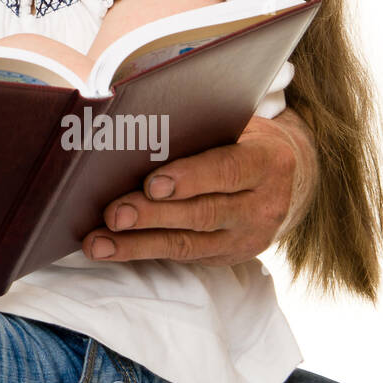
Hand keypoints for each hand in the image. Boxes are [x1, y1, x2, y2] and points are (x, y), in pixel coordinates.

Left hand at [81, 109, 309, 266]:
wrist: (285, 179)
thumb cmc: (243, 140)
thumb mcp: (236, 126)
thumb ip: (199, 129)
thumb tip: (137, 127)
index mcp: (266, 162)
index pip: (227, 171)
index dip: (189, 179)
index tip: (152, 185)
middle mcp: (262, 206)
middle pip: (202, 213)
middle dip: (152, 216)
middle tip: (114, 215)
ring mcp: (246, 237)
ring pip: (187, 243)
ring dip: (137, 244)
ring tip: (98, 242)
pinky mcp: (227, 256)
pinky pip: (181, 256)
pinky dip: (141, 252)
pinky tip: (109, 249)